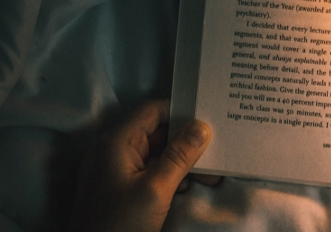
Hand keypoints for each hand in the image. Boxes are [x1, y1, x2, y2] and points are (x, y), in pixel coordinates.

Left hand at [69, 100, 211, 231]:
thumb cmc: (120, 223)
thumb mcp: (156, 189)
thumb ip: (179, 155)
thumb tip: (201, 127)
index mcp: (116, 142)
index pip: (151, 111)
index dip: (180, 111)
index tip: (209, 117)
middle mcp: (113, 151)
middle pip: (155, 133)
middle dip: (187, 141)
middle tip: (217, 149)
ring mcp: (114, 171)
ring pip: (155, 154)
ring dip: (182, 161)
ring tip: (211, 173)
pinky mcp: (119, 189)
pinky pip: (148, 171)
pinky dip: (169, 175)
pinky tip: (190, 185)